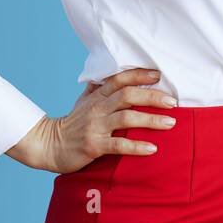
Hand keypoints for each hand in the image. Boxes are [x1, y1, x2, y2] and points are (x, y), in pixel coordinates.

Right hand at [7, 68, 178, 173]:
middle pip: (127, 95)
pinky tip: (152, 148)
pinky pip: (119, 145)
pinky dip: (137, 146)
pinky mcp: (94, 146)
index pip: (119, 79)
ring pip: (127, 118)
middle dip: (152, 96)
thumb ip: (98, 88)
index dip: (139, 75)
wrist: (49, 145)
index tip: (158, 75)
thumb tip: (110, 74)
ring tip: (170, 123)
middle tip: (172, 102)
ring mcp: (95, 127)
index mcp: (97, 96)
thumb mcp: (84, 101)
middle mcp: (97, 108)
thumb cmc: (73, 123)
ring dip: (151, 120)